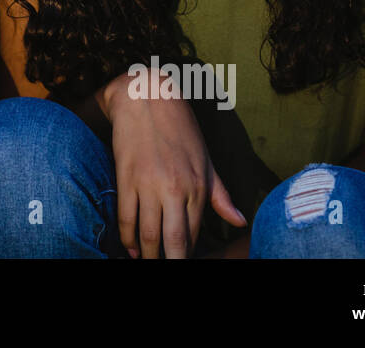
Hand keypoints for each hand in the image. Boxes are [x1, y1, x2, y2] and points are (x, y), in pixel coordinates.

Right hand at [102, 68, 245, 257]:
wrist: (147, 97)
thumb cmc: (180, 128)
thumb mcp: (205, 160)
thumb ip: (221, 195)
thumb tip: (239, 221)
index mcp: (198, 186)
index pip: (193, 235)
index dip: (186, 255)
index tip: (182, 261)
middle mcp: (175, 189)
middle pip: (171, 242)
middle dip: (168, 261)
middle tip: (165, 268)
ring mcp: (148, 184)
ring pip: (147, 233)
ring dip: (147, 254)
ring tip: (148, 261)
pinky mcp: (126, 177)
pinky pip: (125, 216)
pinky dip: (126, 237)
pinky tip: (131, 247)